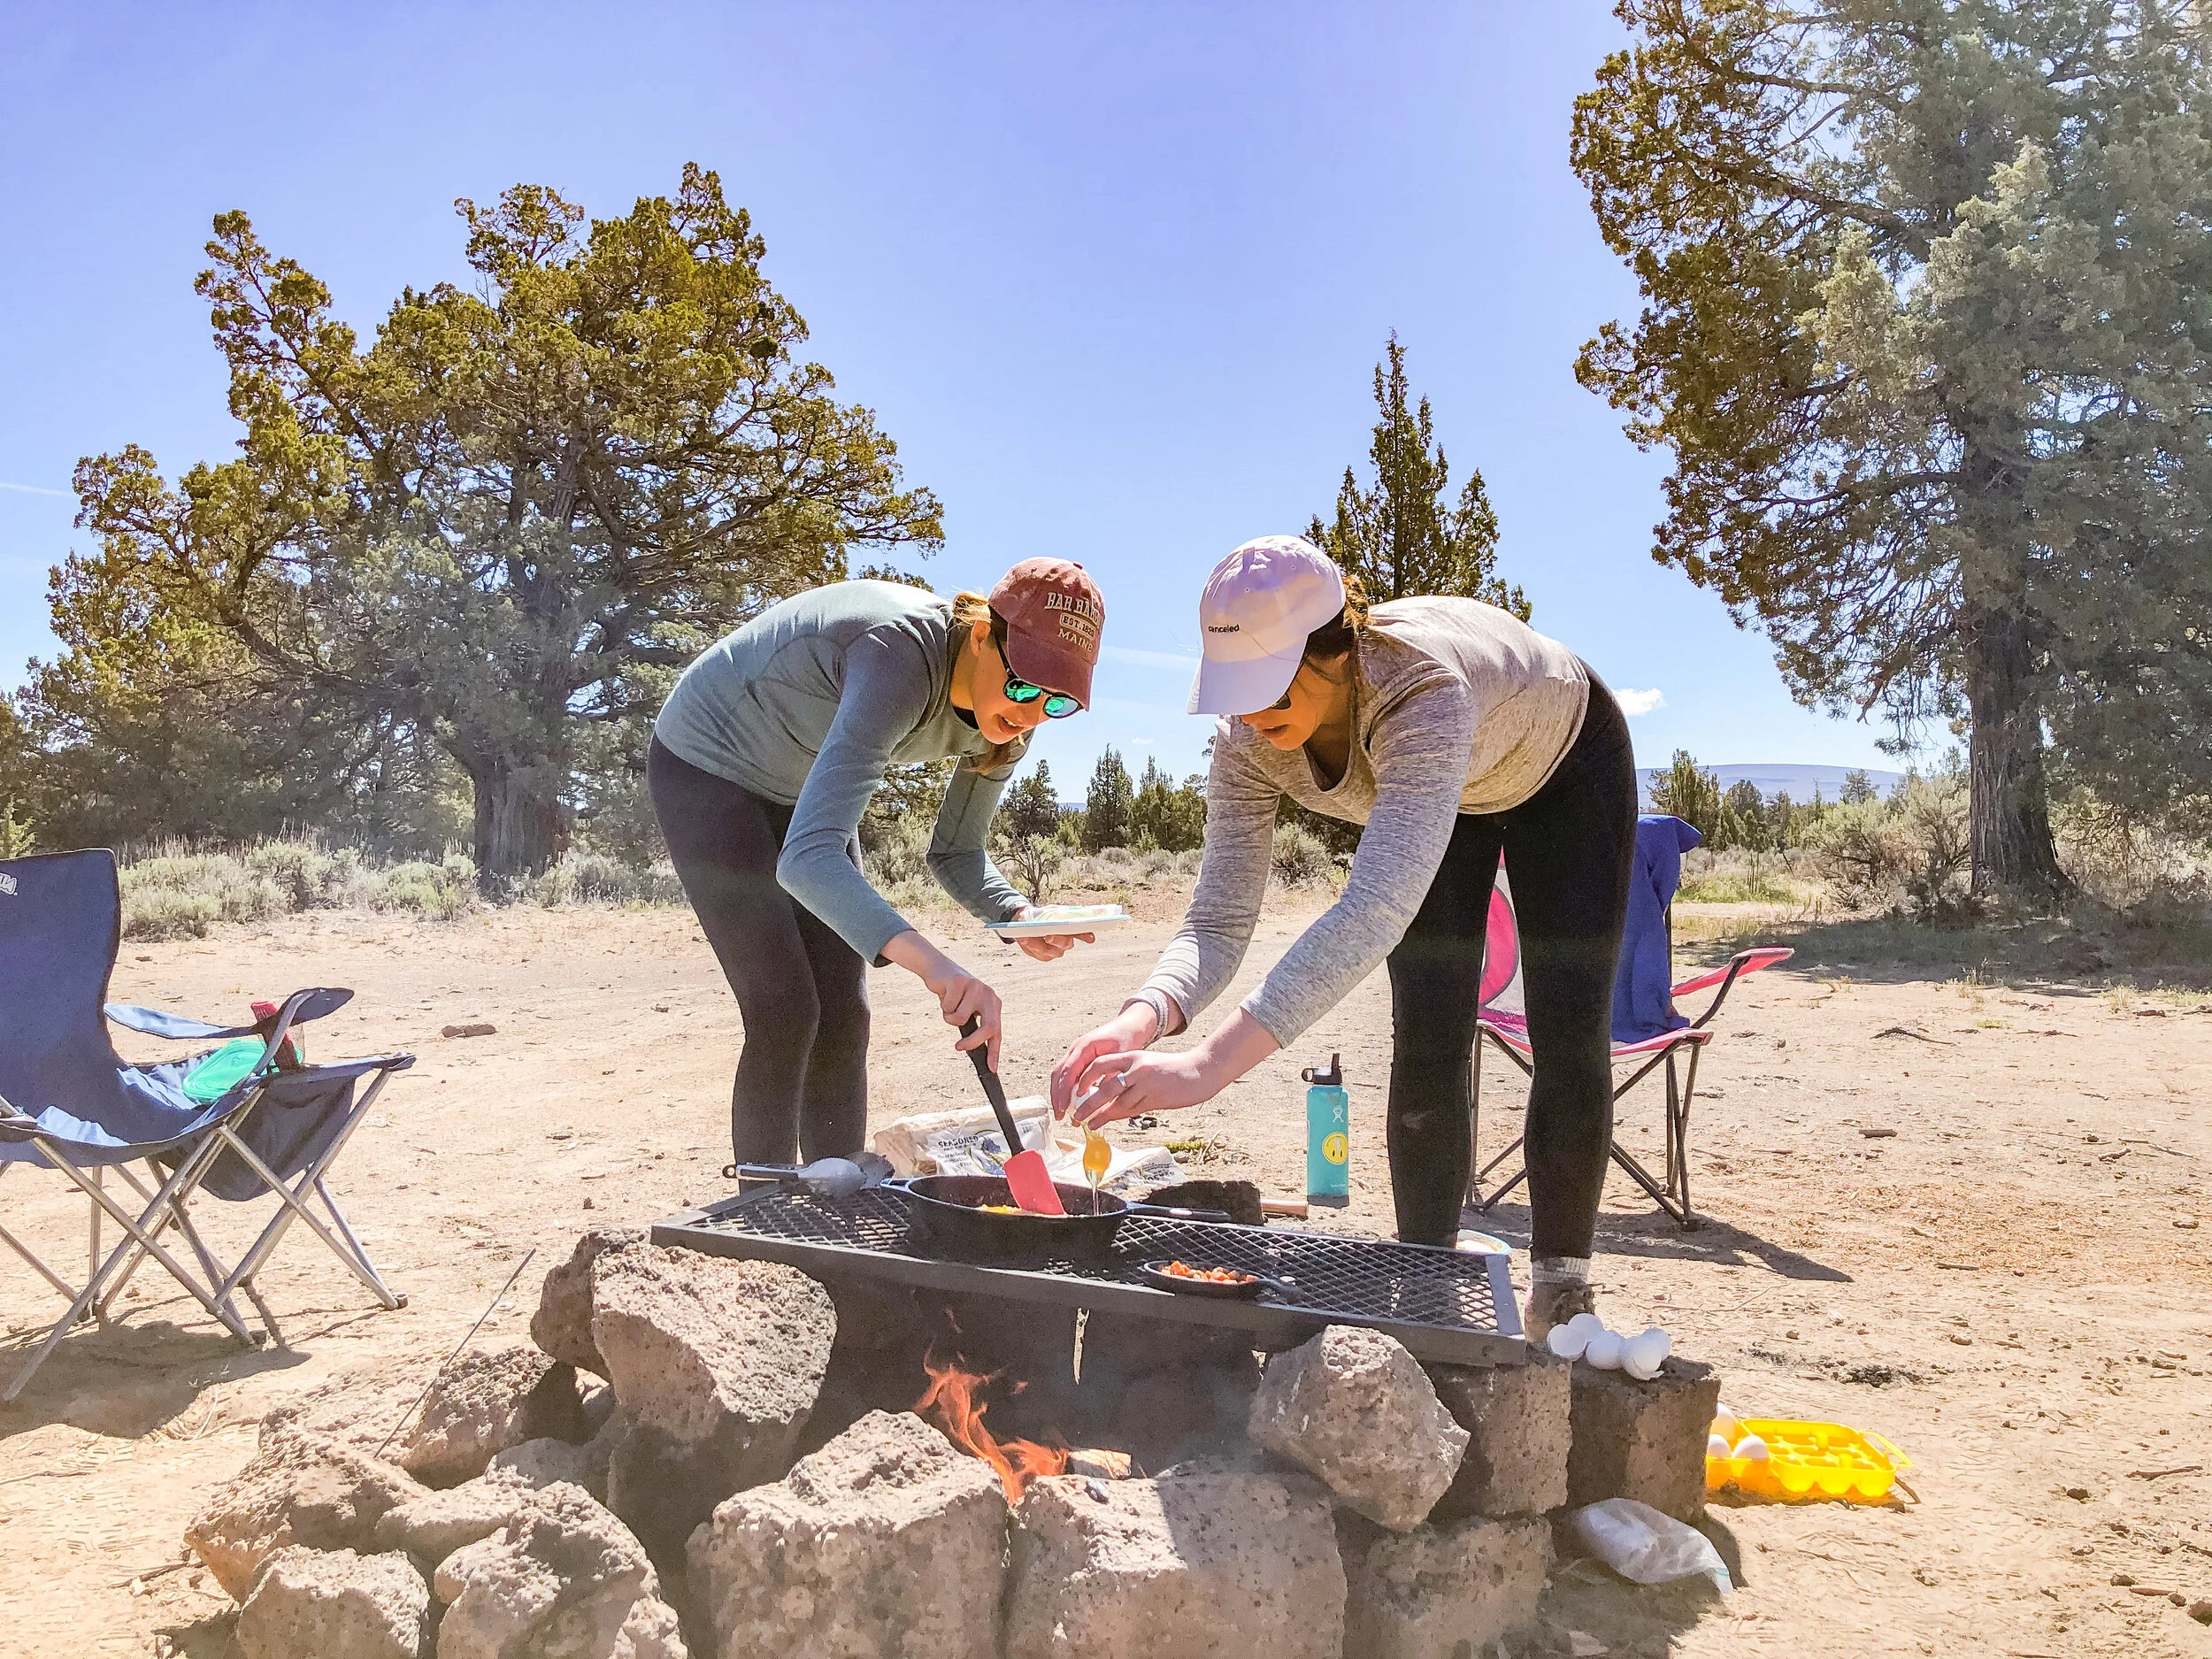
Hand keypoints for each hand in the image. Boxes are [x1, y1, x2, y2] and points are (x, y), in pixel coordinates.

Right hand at [882, 930, 1004, 1071]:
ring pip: (961, 1018)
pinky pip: (949, 1007)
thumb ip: (974, 1027)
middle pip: (989, 1027)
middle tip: (958, 1047)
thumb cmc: (954, 996)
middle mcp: (989, 995)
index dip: (994, 1052)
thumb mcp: (967, 1012)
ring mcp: (977, 987)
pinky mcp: (960, 981)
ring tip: (948, 1006)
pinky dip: (942, 1006)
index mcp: (994, 1004)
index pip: (997, 1032)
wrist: (939, 971)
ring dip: (949, 1017)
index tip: (992, 1069)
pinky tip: (944, 995)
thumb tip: (976, 1053)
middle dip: (973, 1041)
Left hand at [1011, 907, 1095, 962]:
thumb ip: (1055, 915)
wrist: (1028, 922)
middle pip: (1066, 943)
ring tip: (1027, 937)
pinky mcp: (1044, 956)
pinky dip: (1029, 946)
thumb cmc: (1042, 915)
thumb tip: (1057, 919)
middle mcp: (1066, 942)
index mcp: (1071, 929)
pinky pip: (1038, 953)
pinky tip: (1023, 939)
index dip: (1086, 935)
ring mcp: (1056, 951)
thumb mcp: (1050, 911)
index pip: (1082, 932)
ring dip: (1037, 943)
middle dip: (1057, 939)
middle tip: (1049, 936)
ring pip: (1050, 951)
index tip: (1090, 938)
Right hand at [1051, 1004, 1157, 1116]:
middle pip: (1058, 1074)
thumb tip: (1101, 1096)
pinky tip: (1071, 1103)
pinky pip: (1068, 1074)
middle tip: (1060, 1115)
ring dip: (1059, 1094)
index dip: (1064, 1092)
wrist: (1129, 1025)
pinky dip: (1066, 1089)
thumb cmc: (1126, 1038)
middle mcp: (1076, 1049)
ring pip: (1060, 1075)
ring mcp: (1076, 1053)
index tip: (1064, 1108)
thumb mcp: (1121, 1056)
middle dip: (1057, 1096)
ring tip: (1063, 1113)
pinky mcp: (1080, 1058)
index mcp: (1084, 1046)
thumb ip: (1110, 1075)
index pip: (1068, 1071)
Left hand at [1067, 1047, 1222, 1127]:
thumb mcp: (1147, 1065)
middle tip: (1077, 1114)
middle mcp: (1138, 1068)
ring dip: (1101, 1114)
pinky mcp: (1157, 1097)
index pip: (1101, 1064)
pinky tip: (1108, 1121)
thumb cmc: (1173, 1069)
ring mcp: (1147, 1083)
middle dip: (1088, 1103)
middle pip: (1106, 1087)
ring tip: (1088, 1122)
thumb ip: (1129, 1075)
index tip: (1076, 1090)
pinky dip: (1117, 1116)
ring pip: (1118, 1102)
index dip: (1086, 1077)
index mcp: (1133, 1056)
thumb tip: (1107, 1092)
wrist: (1200, 1070)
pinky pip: (1132, 1109)